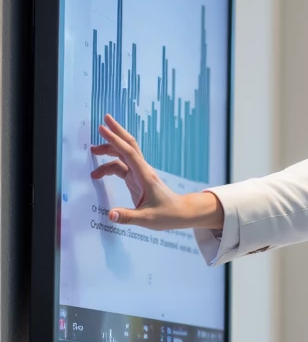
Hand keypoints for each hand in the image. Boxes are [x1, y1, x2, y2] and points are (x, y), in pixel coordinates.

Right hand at [89, 115, 223, 229]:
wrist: (181, 213)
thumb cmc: (168, 214)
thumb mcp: (147, 219)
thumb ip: (128, 217)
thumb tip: (110, 215)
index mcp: (145, 176)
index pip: (128, 153)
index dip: (115, 140)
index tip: (103, 128)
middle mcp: (142, 171)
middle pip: (128, 146)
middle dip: (116, 133)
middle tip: (102, 123)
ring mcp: (139, 174)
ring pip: (123, 156)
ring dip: (109, 150)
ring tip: (93, 151)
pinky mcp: (136, 180)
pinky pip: (121, 167)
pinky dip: (109, 166)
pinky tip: (98, 172)